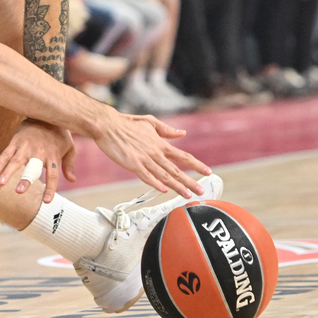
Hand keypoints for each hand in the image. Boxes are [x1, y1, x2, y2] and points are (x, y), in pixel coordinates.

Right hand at [0, 121, 76, 202]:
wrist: (46, 113)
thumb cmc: (59, 134)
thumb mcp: (69, 147)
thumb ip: (69, 164)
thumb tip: (72, 180)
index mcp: (53, 156)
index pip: (53, 175)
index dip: (50, 188)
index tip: (47, 201)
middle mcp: (39, 152)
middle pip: (32, 168)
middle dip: (26, 179)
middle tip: (19, 191)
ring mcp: (26, 146)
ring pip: (15, 161)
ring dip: (7, 172)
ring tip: (0, 183)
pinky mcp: (16, 141)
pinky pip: (6, 152)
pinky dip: (0, 162)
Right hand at [91, 112, 209, 196]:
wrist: (109, 125)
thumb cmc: (128, 123)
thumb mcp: (150, 122)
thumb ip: (167, 130)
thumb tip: (182, 133)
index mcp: (160, 143)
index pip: (183, 156)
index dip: (196, 164)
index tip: (208, 172)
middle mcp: (155, 152)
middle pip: (176, 169)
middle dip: (190, 181)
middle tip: (201, 191)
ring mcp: (144, 159)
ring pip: (164, 175)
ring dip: (177, 186)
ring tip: (187, 195)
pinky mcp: (132, 163)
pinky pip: (146, 176)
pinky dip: (155, 183)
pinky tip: (164, 190)